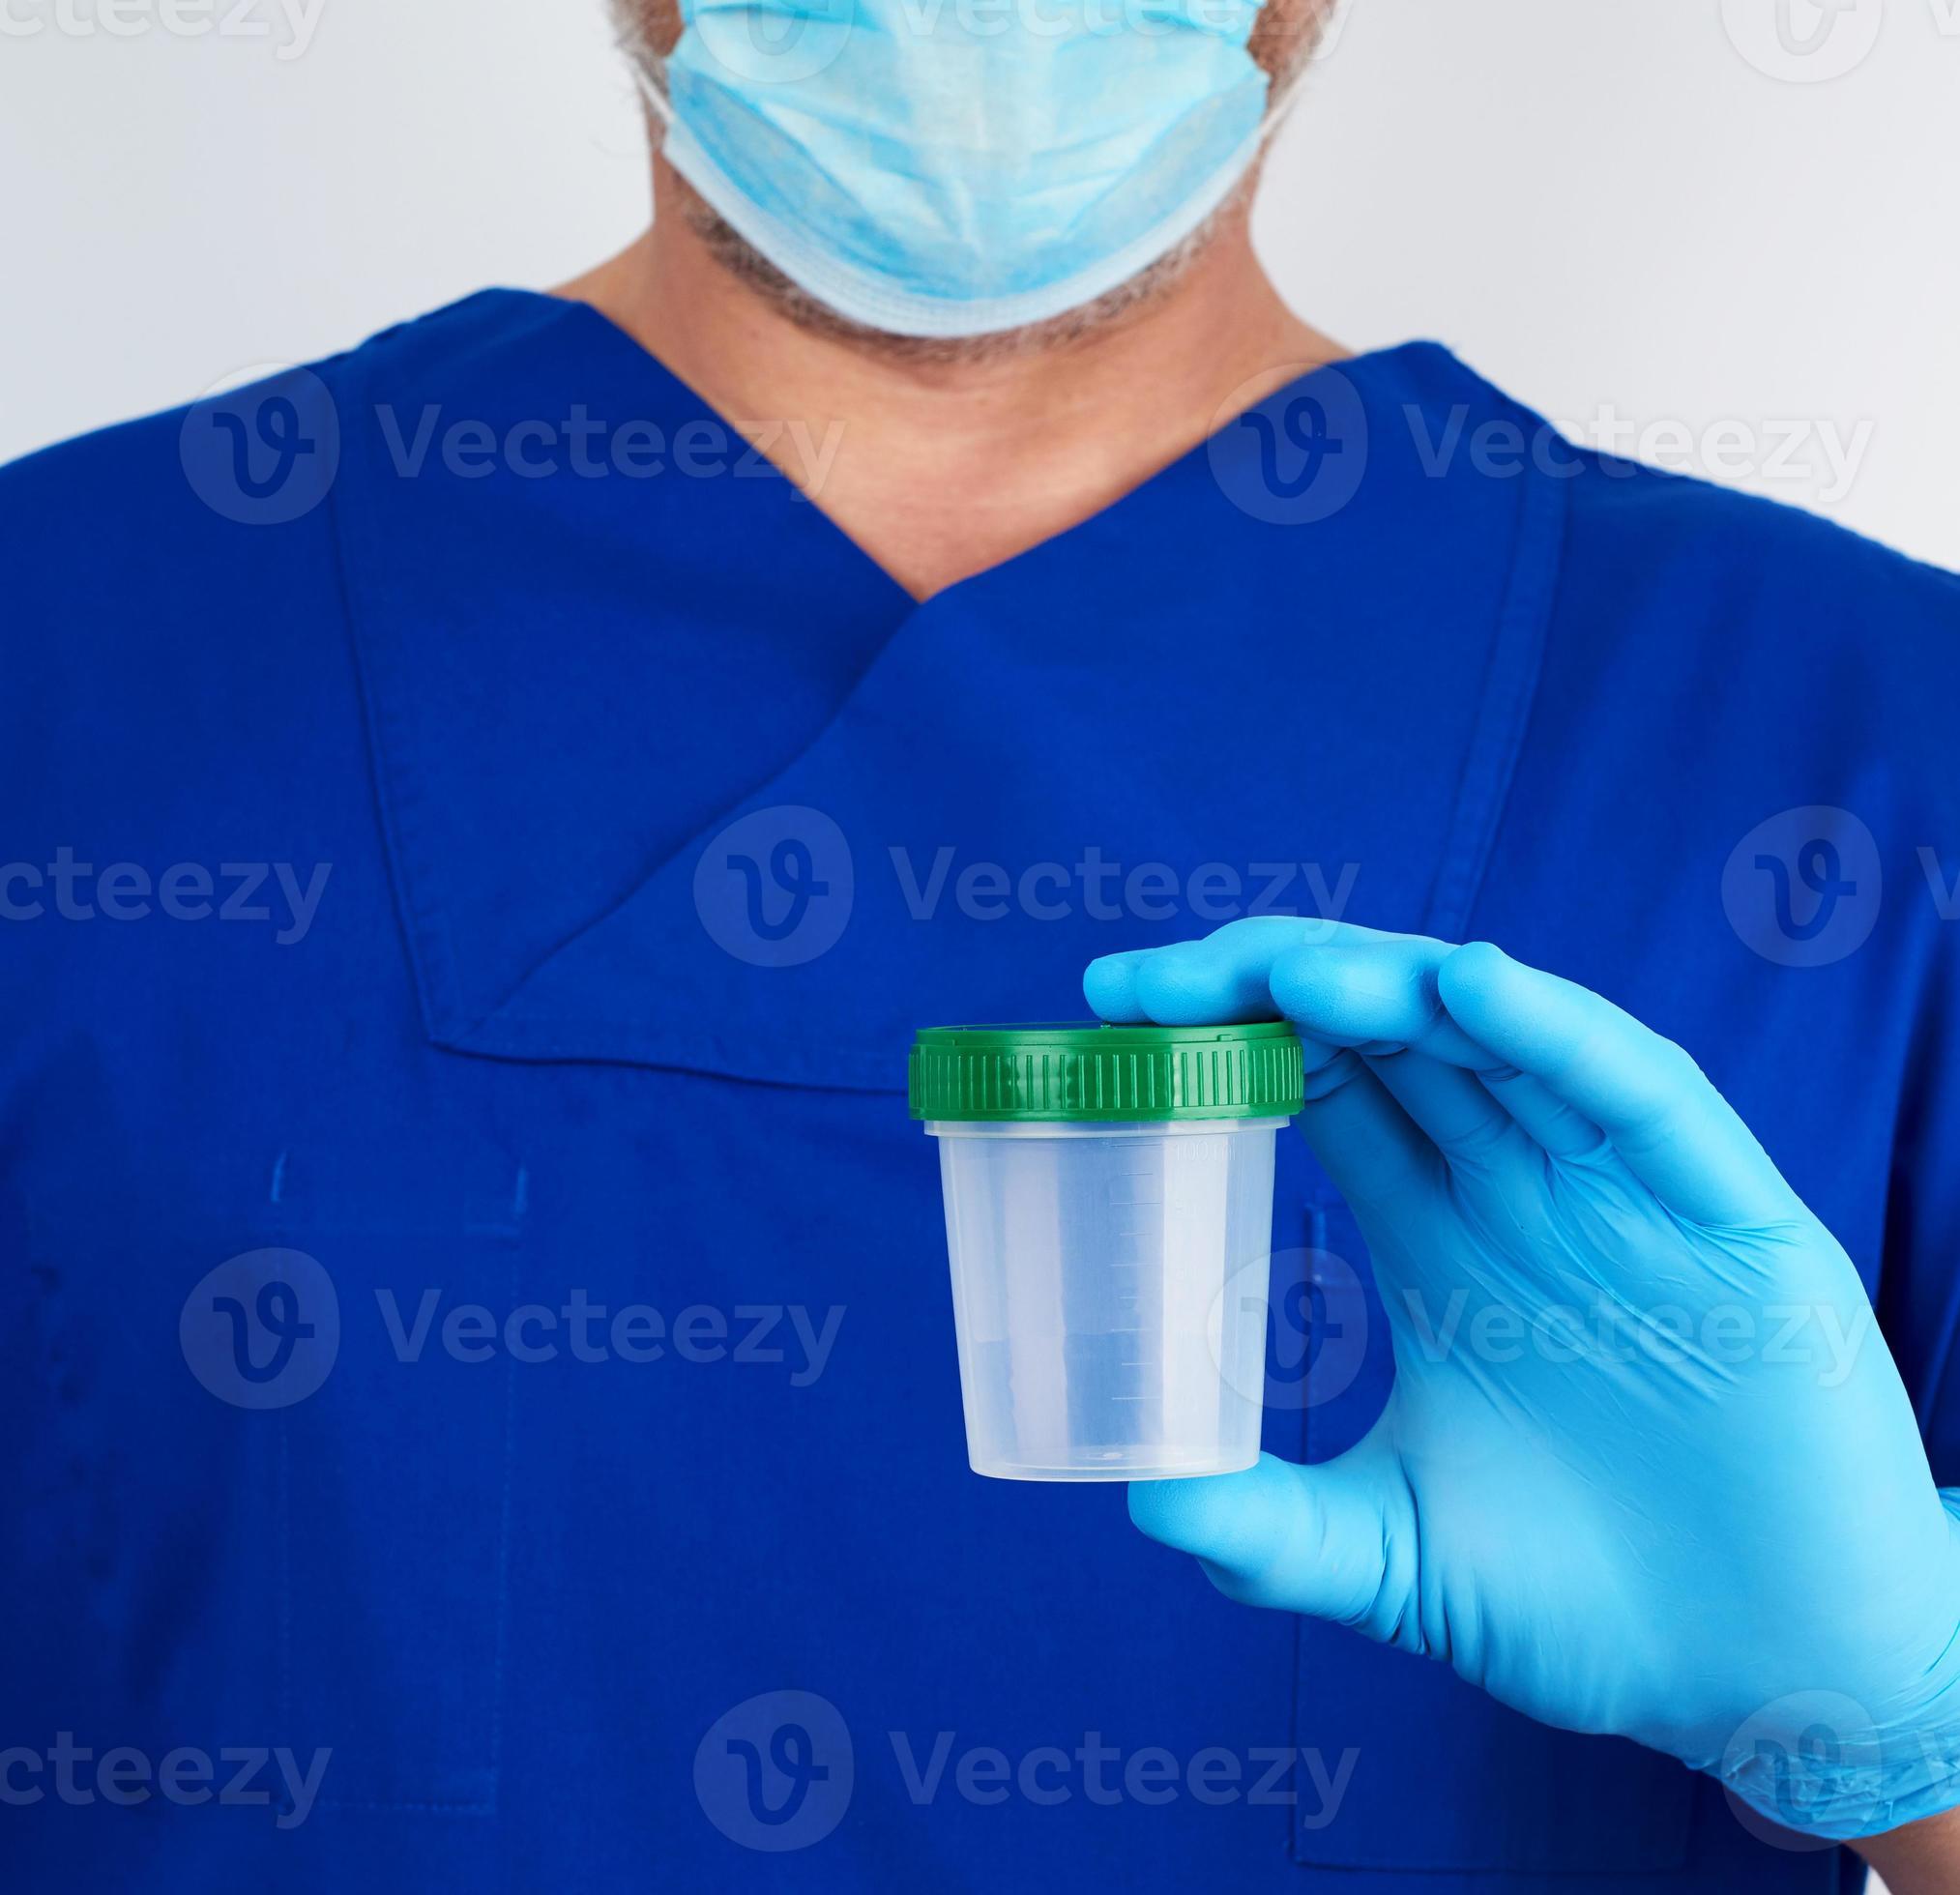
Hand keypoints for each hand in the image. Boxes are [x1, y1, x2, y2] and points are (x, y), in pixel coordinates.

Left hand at [1085, 919, 1959, 1841]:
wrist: (1771, 1677)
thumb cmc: (1591, 1600)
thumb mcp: (1398, 1559)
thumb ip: (1277, 1533)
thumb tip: (1144, 1497)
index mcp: (1439, 1237)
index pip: (1327, 1085)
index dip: (1230, 1032)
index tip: (1116, 1008)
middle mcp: (1521, 1190)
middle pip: (1391, 1032)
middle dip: (1278, 984)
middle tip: (1155, 981)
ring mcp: (1622, 1194)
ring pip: (1499, 1037)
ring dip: (1394, 984)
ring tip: (1288, 969)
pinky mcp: (1728, 1220)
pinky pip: (1636, 1095)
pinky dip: (1555, 1034)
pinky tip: (1469, 987)